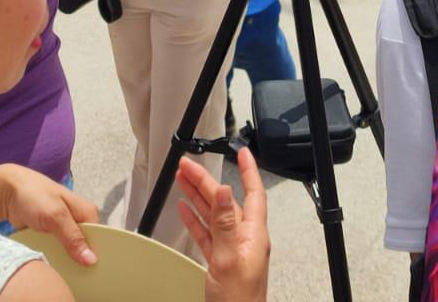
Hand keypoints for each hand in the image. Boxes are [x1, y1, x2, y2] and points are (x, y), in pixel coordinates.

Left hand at [0, 164, 98, 265]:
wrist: (3, 191)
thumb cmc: (33, 196)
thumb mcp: (55, 216)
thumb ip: (73, 237)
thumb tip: (92, 260)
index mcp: (85, 210)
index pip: (99, 236)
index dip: (96, 252)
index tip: (92, 269)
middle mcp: (76, 218)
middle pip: (84, 244)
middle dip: (80, 257)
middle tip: (76, 272)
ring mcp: (60, 226)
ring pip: (69, 248)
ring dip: (65, 258)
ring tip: (62, 269)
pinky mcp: (47, 232)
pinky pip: (55, 249)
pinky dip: (53, 255)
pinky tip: (51, 264)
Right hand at [178, 147, 267, 301]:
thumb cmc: (239, 301)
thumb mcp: (230, 259)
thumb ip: (226, 224)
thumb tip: (226, 192)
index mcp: (253, 235)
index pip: (254, 193)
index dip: (249, 170)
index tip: (243, 151)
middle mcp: (244, 239)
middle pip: (226, 201)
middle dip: (207, 180)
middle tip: (189, 165)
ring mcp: (231, 249)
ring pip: (213, 214)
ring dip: (198, 196)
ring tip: (183, 178)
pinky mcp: (219, 260)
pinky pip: (206, 233)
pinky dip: (195, 219)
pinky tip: (185, 209)